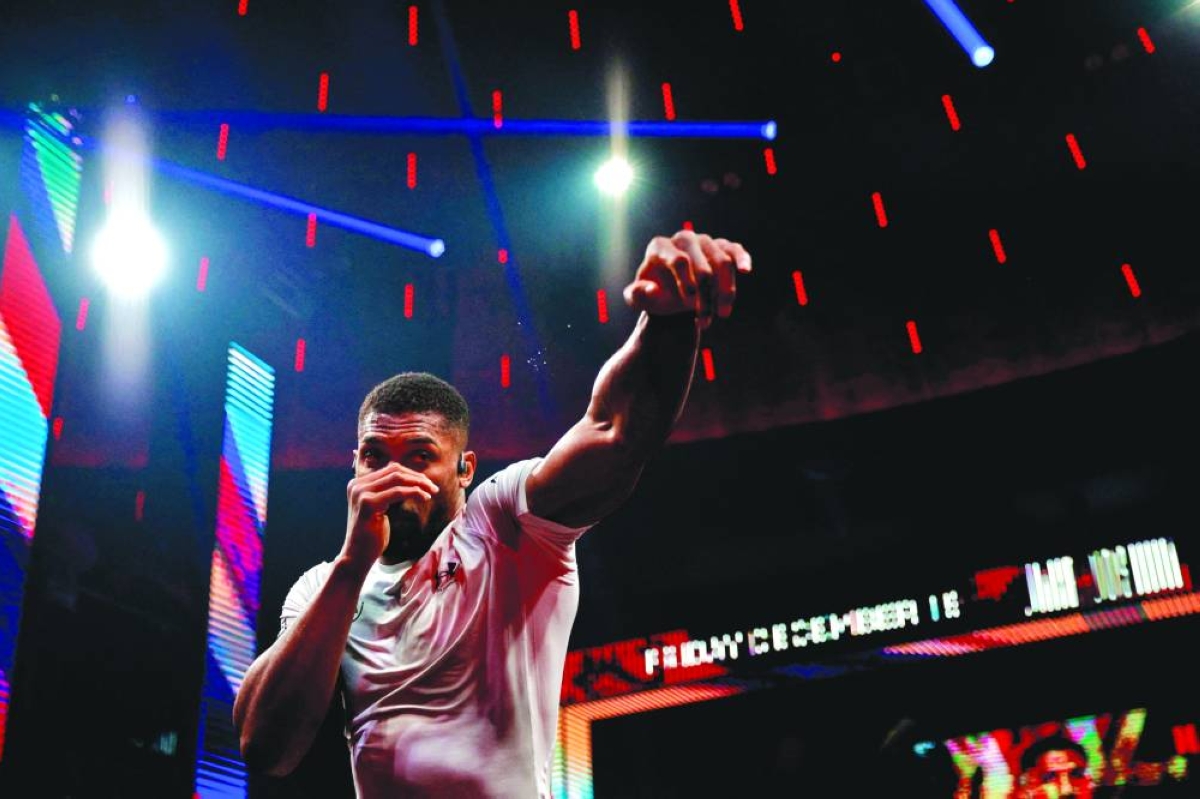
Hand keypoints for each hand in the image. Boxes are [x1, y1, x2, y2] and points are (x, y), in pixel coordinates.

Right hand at [342, 463, 438, 568]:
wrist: (357, 556)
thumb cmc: (372, 535)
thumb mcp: (380, 508)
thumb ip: (388, 492)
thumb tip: (410, 478)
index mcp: (359, 483)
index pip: (390, 469)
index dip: (412, 474)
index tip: (427, 483)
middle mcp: (357, 485)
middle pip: (394, 470)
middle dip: (417, 477)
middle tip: (433, 487)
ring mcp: (361, 493)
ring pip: (397, 479)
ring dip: (419, 484)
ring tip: (432, 492)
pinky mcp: (367, 504)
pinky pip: (397, 492)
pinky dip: (414, 492)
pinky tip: (425, 497)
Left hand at [623, 230, 751, 328]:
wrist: (671, 294)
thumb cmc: (654, 294)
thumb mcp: (639, 299)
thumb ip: (637, 295)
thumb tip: (652, 290)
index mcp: (659, 247)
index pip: (679, 260)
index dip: (687, 283)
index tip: (690, 304)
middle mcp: (683, 239)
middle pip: (703, 266)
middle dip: (706, 297)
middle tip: (705, 322)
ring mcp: (704, 241)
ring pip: (722, 263)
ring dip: (725, 292)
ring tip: (722, 315)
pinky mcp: (722, 247)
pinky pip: (734, 249)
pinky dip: (742, 259)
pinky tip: (746, 271)